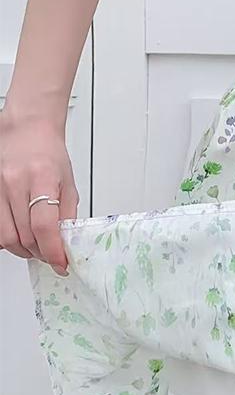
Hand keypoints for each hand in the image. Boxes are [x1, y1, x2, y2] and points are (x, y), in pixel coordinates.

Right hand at [0, 107, 78, 275]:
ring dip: (23, 250)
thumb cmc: (49, 155)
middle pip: (24, 236)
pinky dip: (8, 239)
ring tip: (37, 248)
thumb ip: (67, 215)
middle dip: (41, 253)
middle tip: (52, 255)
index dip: (53, 251)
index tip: (61, 264)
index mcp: (42, 179)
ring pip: (6, 236)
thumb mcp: (69, 184)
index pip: (44, 226)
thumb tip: (66, 243)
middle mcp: (15, 182)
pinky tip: (20, 236)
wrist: (27, 131)